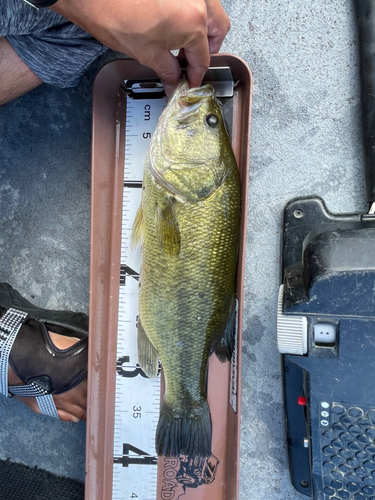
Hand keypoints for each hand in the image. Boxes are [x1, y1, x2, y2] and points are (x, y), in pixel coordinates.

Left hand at [51, 0, 229, 93]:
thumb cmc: (116, 18)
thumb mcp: (148, 55)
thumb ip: (168, 71)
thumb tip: (175, 82)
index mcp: (194, 22)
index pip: (203, 57)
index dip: (196, 75)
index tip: (190, 82)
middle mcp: (197, 1)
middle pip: (217, 29)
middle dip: (208, 48)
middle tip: (191, 63)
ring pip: (210, 11)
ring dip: (203, 30)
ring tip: (183, 46)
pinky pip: (194, 1)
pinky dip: (191, 15)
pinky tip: (175, 28)